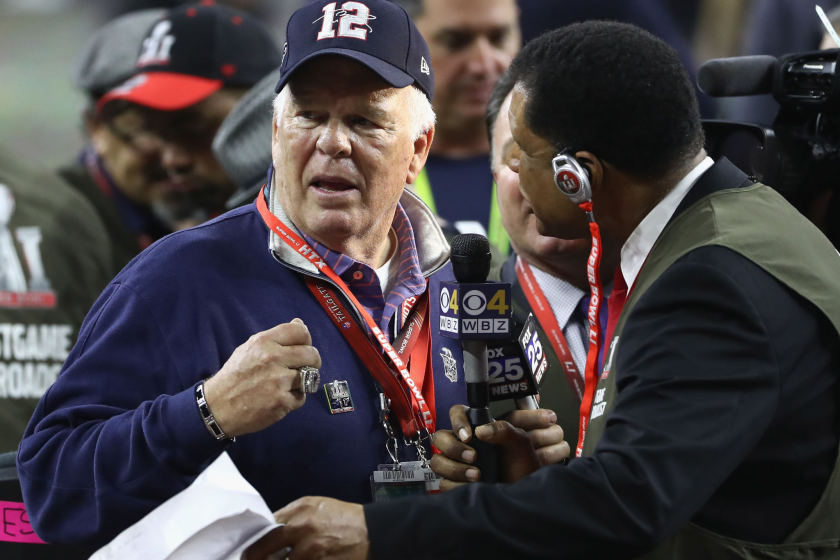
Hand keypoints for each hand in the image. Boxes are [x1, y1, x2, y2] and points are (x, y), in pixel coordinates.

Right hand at [203, 319, 320, 437]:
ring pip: (310, 376)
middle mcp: (273, 359)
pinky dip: (294, 398)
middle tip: (303, 368)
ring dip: (302, 381)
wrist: (218, 407)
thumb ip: (276, 337)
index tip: (303, 347)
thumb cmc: (235, 376)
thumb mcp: (249, 348)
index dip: (306, 339)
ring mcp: (279, 381)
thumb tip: (299, 322)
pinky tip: (280, 398)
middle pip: (311, 354)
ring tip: (288, 384)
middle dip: (312, 361)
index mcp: (263, 342)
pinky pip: (302, 397)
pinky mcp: (282, 402)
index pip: (300, 331)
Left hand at [245, 497, 368, 559]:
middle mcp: (302, 529)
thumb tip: (268, 529)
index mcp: (300, 510)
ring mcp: (310, 551)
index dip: (254, 542)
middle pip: (265, 549)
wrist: (373, 532)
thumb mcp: (316, 505)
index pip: (266, 527)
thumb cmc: (342, 517)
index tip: (247, 552)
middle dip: (255, 558)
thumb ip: (291, 515)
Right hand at [430, 405, 568, 490]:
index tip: (468, 435)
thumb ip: (503, 430)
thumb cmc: (523, 465)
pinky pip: (443, 483)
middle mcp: (462, 445)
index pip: (456, 413)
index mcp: (476, 429)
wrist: (523, 494)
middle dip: (453, 448)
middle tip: (474, 457)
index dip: (457, 421)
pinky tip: (472, 487)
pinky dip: (456, 485)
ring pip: (438, 461)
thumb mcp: (520, 443)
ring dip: (455, 468)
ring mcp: (456, 465)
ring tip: (477, 476)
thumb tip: (481, 430)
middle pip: (440, 438)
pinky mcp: (454, 484)